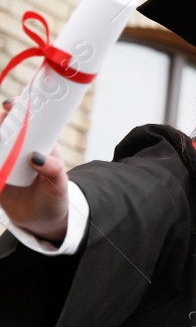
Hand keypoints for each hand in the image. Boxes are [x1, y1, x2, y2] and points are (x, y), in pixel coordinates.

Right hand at [0, 99, 69, 242]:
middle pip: (3, 128)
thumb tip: (37, 157)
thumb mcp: (58, 184)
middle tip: (1, 121)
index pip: (27, 121)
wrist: (40, 221)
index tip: (11, 105)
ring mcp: (3, 160)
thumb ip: (52, 170)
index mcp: (38, 145)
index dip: (18, 110)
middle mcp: (18, 149)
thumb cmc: (55, 198)